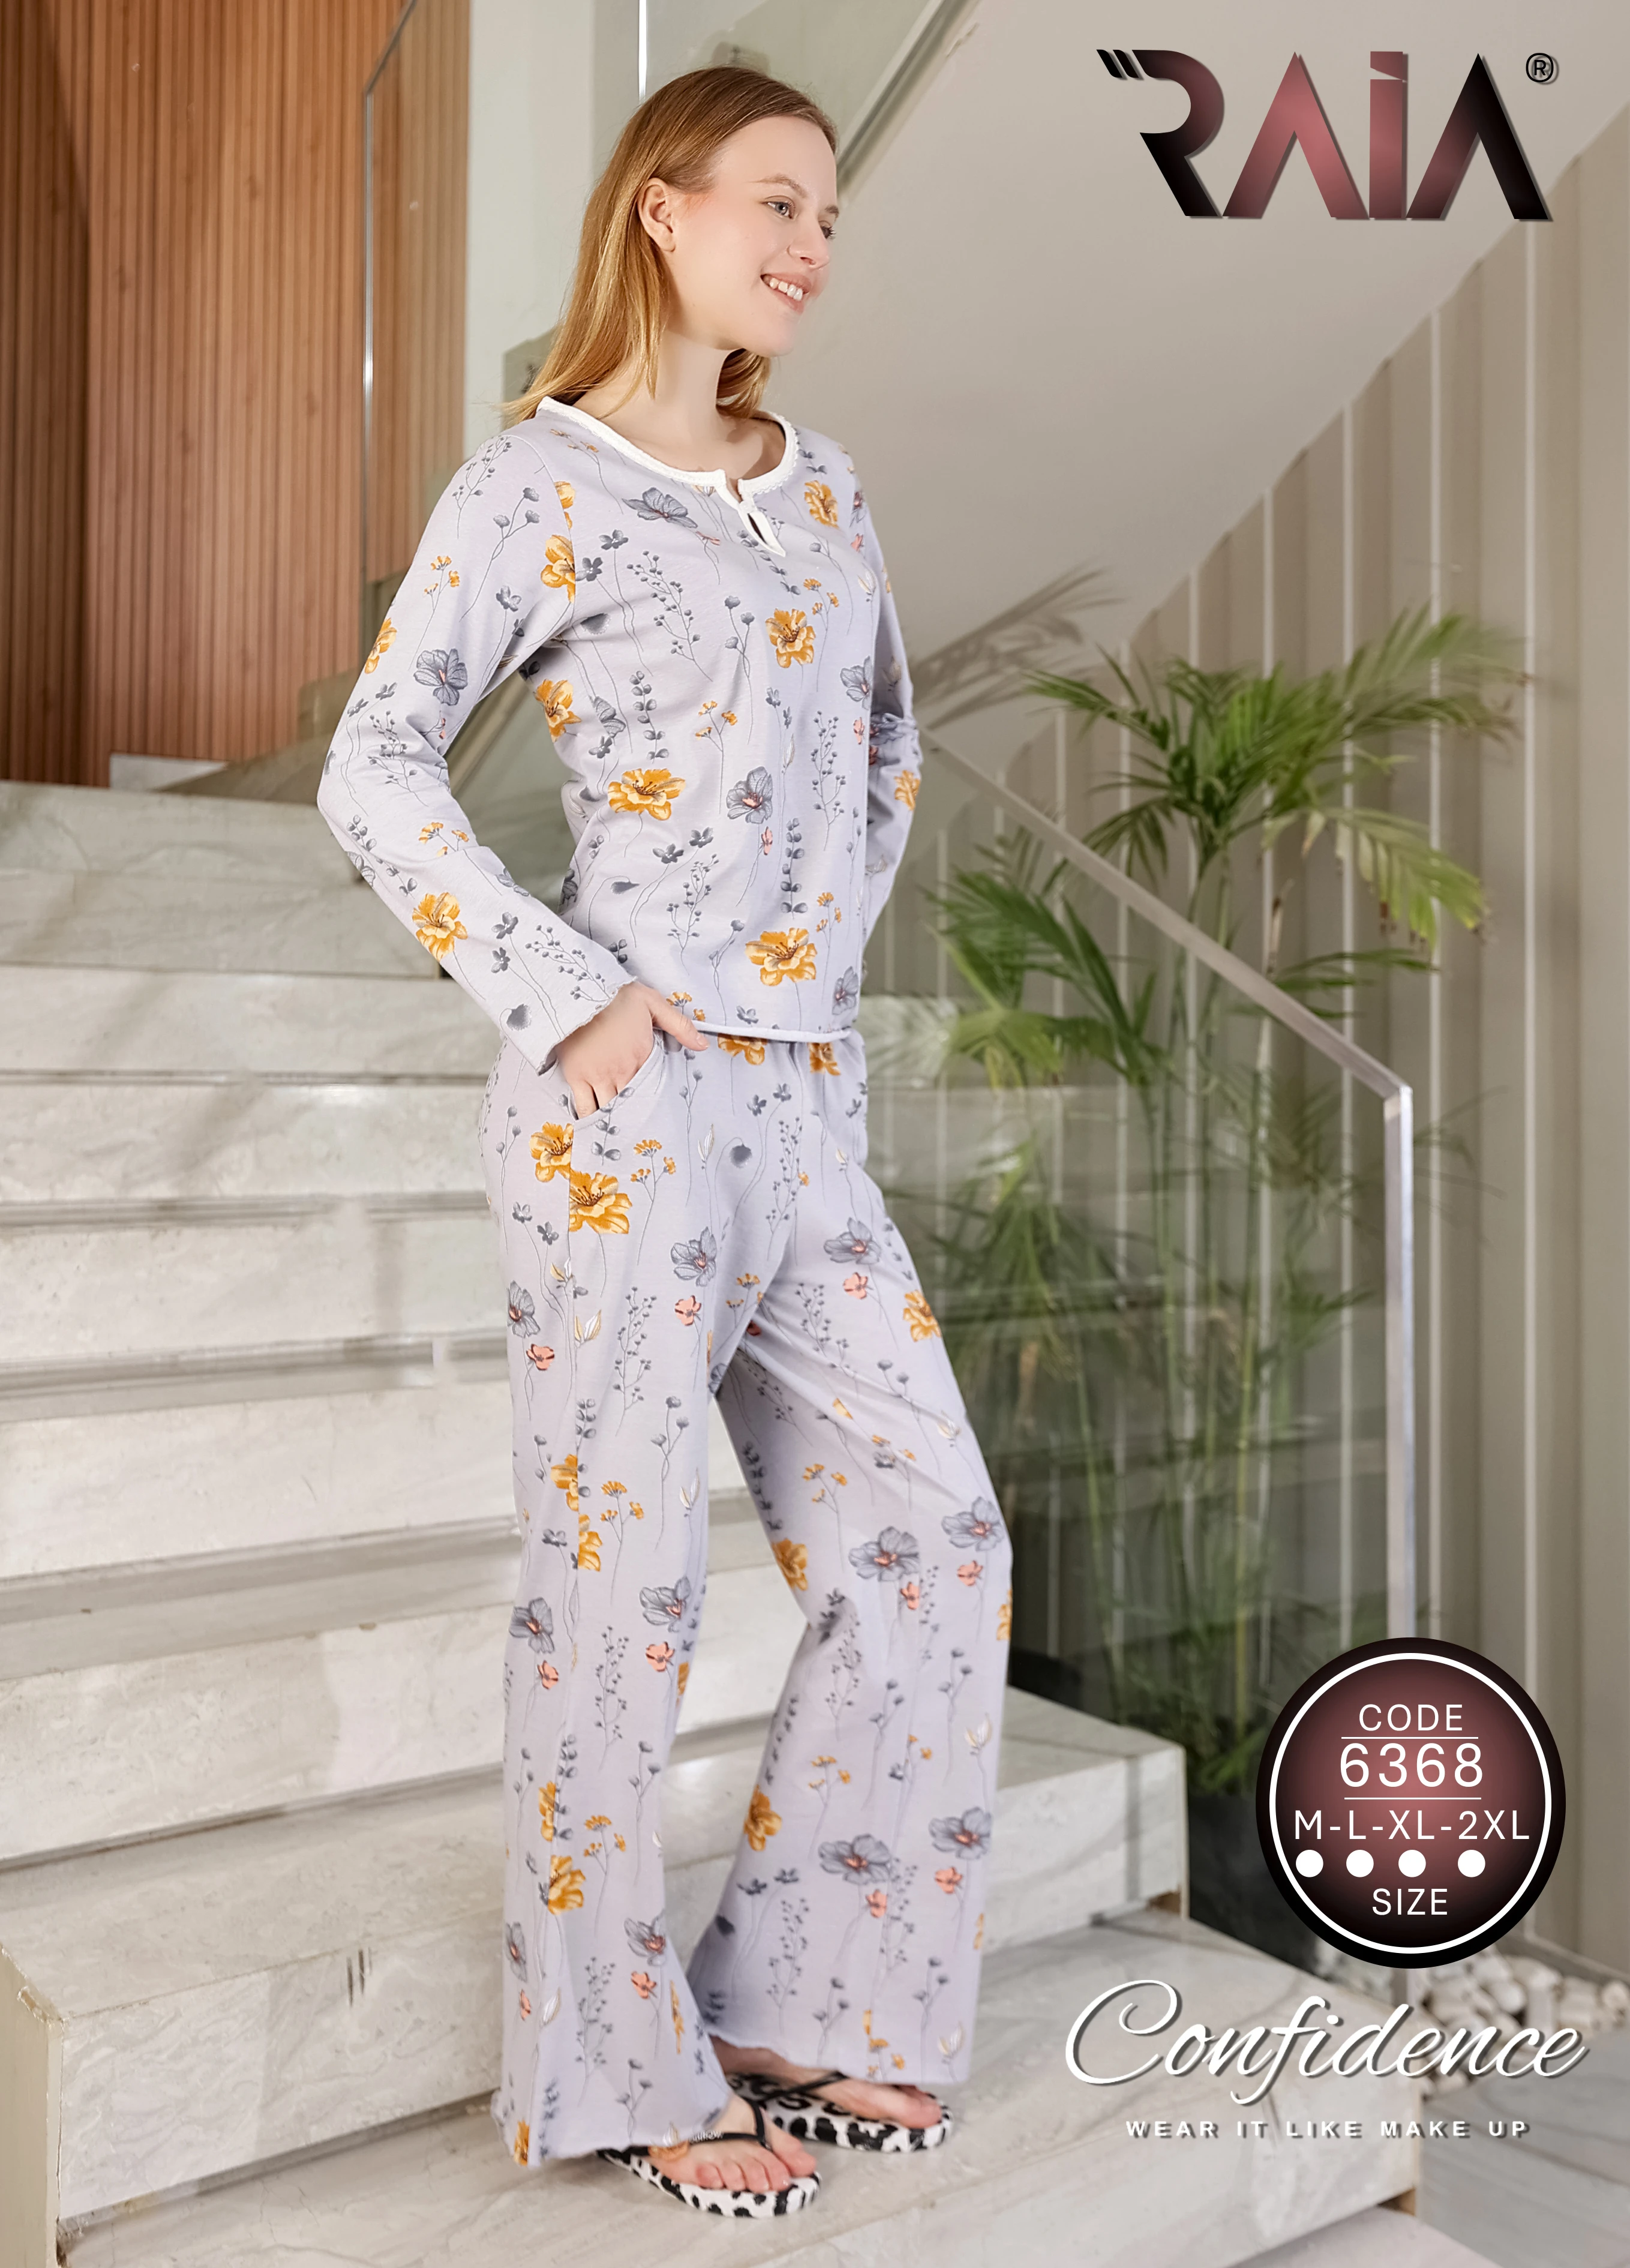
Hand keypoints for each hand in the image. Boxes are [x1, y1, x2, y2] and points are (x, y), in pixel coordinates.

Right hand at [554, 983, 706, 1119]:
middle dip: (636, 1113)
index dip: (655, 1099)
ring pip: (610, 1108)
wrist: (576, 989)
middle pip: (633, 1102)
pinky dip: (590, 1117)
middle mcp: (622, 1071)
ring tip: (620, 1128)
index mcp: (642, 1055)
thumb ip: (680, 1025)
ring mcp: (598, 1076)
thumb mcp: (653, 1003)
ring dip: (615, 1118)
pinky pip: (584, 1107)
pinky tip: (595, 1124)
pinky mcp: (576, 1077)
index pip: (653, 1087)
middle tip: (641, 1126)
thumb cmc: (614, 995)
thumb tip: (703, 1045)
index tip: (658, 1109)